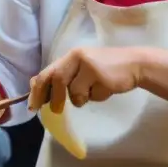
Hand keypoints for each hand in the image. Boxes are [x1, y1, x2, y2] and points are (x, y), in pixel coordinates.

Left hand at [29, 46, 144, 113]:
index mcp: (69, 57)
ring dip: (81, 98)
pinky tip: (105, 88)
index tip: (33, 106)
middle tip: (56, 110)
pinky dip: (95, 97)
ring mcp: (86, 63)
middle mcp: (75, 56)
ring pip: (72, 90)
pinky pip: (89, 94)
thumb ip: (64, 77)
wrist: (134, 65)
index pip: (46, 73)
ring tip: (92, 93)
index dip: (37, 90)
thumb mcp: (82, 72)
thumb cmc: (106, 71)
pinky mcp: (97, 72)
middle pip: (55, 79)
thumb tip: (37, 88)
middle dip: (53, 97)